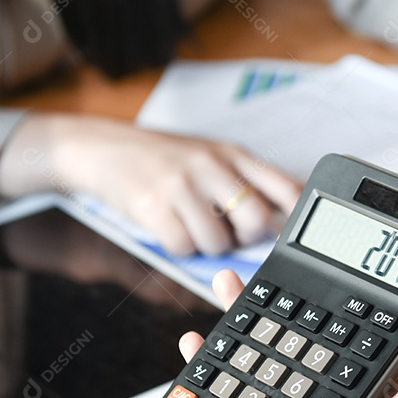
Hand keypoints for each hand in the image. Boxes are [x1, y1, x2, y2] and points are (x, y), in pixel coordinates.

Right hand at [0, 113, 302, 254]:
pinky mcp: (152, 205)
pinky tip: (170, 229)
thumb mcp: (211, 156)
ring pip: (218, 241)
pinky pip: (183, 247)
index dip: (297, 217)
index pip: (285, 187)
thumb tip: (284, 217)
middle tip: (230, 233)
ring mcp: (181, 184)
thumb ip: (246, 180)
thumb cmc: (164, 159)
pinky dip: (179, 248)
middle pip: (256, 219)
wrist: (100, 148)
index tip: (298, 235)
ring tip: (192, 226)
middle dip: (246, 238)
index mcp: (233, 154)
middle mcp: (211, 165)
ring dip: (207, 246)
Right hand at [179, 268, 397, 397]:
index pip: (350, 308)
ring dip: (239, 314)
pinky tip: (200, 342)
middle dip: (273, 291)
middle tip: (252, 266)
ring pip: (263, 342)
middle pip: (299, 320)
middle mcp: (335, 372)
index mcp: (373, 361)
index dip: (334, 279)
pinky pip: (237, 380)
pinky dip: (215, 360)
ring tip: (222, 287)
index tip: (313, 251)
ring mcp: (298, 394)